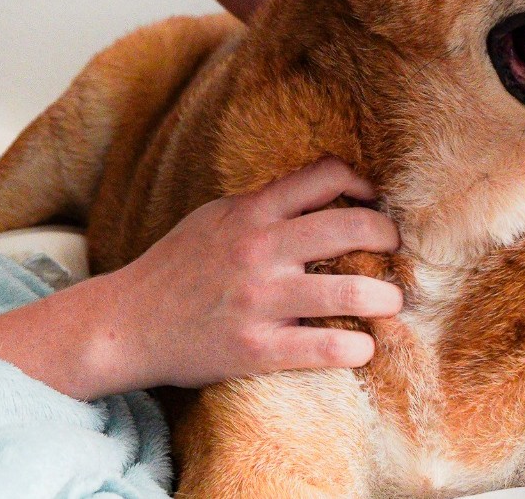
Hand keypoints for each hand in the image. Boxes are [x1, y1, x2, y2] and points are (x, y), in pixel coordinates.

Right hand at [91, 156, 402, 390]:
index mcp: (249, 212)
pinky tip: (362, 346)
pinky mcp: (257, 349)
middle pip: (350, 228)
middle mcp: (257, 250)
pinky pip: (326, 348)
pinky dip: (358, 348)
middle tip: (396, 250)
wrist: (128, 323)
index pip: (323, 176)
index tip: (372, 201)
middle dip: (387, 237)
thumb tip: (320, 193)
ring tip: (390, 301)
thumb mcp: (214, 218)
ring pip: (350, 292)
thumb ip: (262, 206)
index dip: (362, 183)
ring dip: (386, 297)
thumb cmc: (176, 268)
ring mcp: (259, 300)